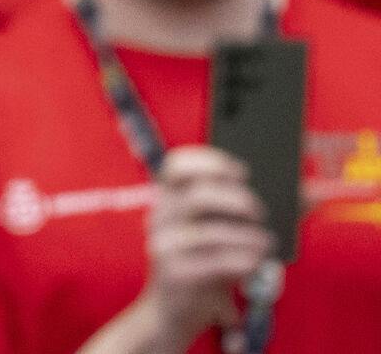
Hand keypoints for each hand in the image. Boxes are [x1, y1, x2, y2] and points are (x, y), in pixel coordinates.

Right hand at [124, 147, 270, 349]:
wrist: (176, 310)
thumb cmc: (207, 263)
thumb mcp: (225, 233)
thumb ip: (257, 212)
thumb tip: (311, 195)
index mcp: (169, 198)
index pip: (177, 165)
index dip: (210, 162)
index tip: (243, 171)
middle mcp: (160, 217)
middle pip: (197, 195)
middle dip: (237, 200)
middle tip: (261, 212)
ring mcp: (164, 245)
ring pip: (209, 232)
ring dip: (246, 236)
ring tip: (266, 243)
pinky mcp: (174, 273)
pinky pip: (213, 262)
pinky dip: (241, 260)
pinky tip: (255, 262)